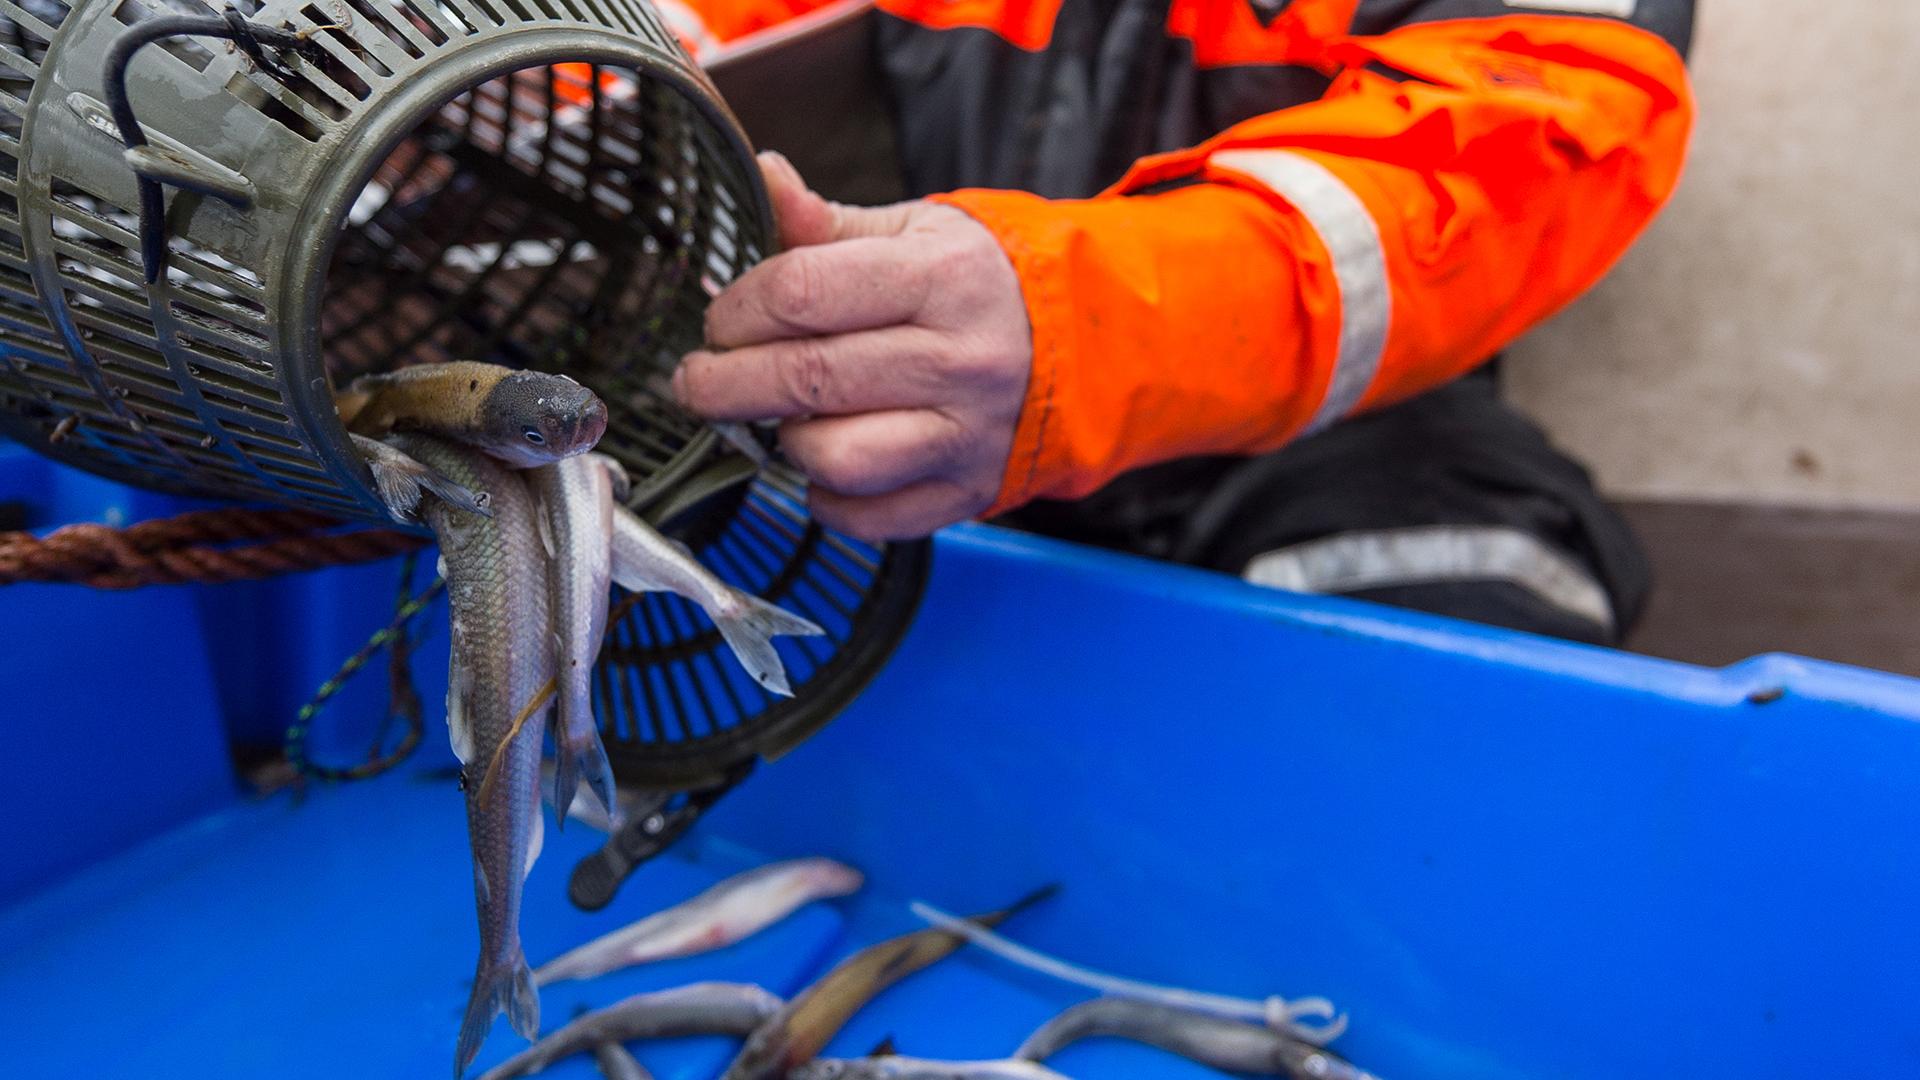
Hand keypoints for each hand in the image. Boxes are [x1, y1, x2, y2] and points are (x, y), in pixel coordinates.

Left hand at [671, 152, 1031, 540]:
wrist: (1081, 347)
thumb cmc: (976, 286)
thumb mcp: (913, 234)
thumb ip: (826, 223)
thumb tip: (763, 177)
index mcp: (941, 278)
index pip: (803, 293)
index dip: (737, 310)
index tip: (720, 320)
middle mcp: (960, 359)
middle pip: (807, 379)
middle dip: (725, 384)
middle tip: (698, 381)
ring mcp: (967, 434)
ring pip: (836, 457)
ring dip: (784, 442)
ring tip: (780, 418)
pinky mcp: (966, 491)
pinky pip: (869, 516)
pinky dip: (827, 497)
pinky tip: (824, 463)